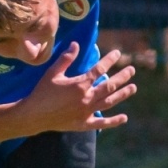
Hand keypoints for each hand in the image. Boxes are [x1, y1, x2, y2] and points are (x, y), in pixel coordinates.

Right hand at [20, 43, 137, 132]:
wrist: (34, 115)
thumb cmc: (42, 92)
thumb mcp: (52, 73)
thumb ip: (66, 59)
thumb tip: (76, 44)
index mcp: (80, 84)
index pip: (99, 69)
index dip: (109, 60)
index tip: (117, 53)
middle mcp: (87, 98)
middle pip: (109, 86)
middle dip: (122, 77)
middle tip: (132, 70)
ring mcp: (87, 112)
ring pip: (109, 102)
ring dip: (122, 95)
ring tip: (133, 88)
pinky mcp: (84, 123)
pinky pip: (102, 123)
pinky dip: (114, 121)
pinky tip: (124, 118)